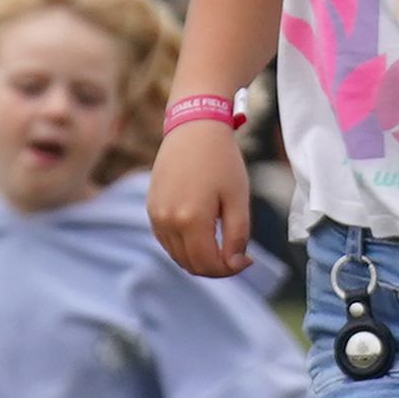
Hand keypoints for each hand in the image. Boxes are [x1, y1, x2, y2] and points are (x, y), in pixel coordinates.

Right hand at [149, 121, 252, 277]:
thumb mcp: (238, 198)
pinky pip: (167, 241)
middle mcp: (168, 221)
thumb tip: (235, 263)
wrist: (194, 128)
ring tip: (222, 246)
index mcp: (191, 219)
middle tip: (237, 256)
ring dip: (200, 259)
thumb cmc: (222, 161)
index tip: (247, 260)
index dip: (230, 269)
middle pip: (191, 264)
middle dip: (216, 268)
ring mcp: (156, 215)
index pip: (208, 264)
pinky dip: (184, 247)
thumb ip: (238, 235)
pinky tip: (203, 235)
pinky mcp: (151, 208)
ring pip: (177, 256)